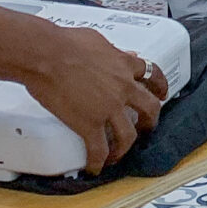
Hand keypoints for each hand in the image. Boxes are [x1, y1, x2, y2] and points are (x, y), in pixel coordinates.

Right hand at [20, 24, 165, 172]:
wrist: (46, 55)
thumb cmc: (64, 42)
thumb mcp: (97, 40)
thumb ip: (113, 50)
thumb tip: (123, 53)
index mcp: (124, 65)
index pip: (151, 74)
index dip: (158, 85)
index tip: (160, 92)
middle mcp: (123, 88)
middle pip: (150, 108)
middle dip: (150, 119)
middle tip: (145, 126)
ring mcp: (109, 108)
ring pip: (129, 135)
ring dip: (126, 146)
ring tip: (119, 153)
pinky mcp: (90, 124)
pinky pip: (99, 149)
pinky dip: (98, 161)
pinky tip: (94, 167)